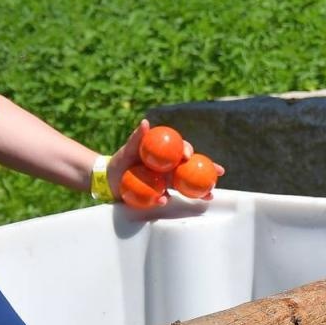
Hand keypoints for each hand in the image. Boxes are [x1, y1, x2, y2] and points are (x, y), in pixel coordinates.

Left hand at [106, 121, 224, 208]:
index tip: (189, 156)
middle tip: (217, 177)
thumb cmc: (120, 161)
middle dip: (207, 173)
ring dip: (198, 192)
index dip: (189, 152)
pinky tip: (165, 201)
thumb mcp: (127, 149)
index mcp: (165, 156)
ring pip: (185, 186)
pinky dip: (165, 200)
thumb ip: (137, 138)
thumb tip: (145, 123)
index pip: (181, 151)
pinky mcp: (158, 195)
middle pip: (191, 170)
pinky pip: (165, 198)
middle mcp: (169, 169)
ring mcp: (165, 183)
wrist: (108, 180)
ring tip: (208, 197)